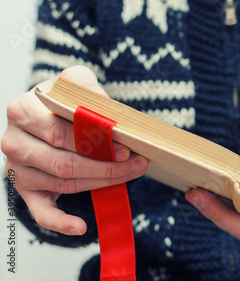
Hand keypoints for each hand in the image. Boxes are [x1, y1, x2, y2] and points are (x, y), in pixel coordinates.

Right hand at [1, 66, 148, 235]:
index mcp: (22, 110)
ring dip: (101, 184)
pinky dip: (60, 222)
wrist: (44, 113)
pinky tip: (80, 227)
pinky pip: (40, 212)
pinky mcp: (24, 189)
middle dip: (105, 166)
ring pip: (63, 183)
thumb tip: (103, 108)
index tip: (126, 148)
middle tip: (136, 164)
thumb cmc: (62, 101)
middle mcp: (14, 141)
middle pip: (64, 163)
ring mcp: (17, 168)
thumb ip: (84, 87)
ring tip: (130, 176)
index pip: (60, 133)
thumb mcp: (72, 82)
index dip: (95, 143)